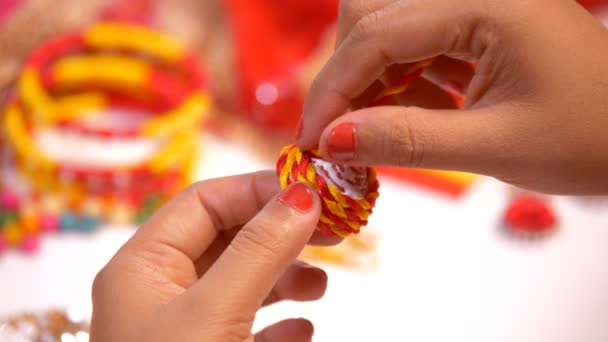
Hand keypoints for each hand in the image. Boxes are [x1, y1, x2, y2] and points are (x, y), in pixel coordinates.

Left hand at [91, 171, 335, 341]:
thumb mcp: (214, 311)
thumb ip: (258, 251)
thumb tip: (303, 193)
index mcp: (141, 267)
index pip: (203, 202)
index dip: (259, 190)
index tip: (313, 192)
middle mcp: (157, 293)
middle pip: (227, 240)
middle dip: (280, 235)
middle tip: (332, 231)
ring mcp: (179, 329)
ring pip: (239, 285)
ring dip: (284, 279)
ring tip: (319, 285)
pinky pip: (243, 328)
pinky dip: (277, 324)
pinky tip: (302, 328)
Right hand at [297, 0, 607, 194]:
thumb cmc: (591, 138)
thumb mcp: (495, 146)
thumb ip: (408, 139)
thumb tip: (334, 141)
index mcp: (487, 2)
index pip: (377, 33)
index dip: (333, 88)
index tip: (311, 139)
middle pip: (372, 14)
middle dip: (346, 75)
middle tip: (340, 132)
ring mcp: (475, 7)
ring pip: (389, 30)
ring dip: (370, 82)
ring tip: (374, 131)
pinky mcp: (477, 28)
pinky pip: (416, 47)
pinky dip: (399, 84)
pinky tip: (407, 117)